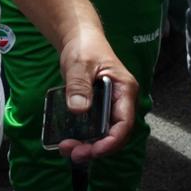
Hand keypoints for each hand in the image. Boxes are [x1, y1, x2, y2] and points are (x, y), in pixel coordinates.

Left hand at [54, 26, 137, 163]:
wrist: (79, 38)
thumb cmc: (85, 46)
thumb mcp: (80, 64)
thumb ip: (79, 85)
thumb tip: (78, 109)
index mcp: (125, 91)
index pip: (125, 124)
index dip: (110, 142)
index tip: (92, 150)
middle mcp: (121, 102)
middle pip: (115, 134)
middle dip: (96, 148)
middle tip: (73, 153)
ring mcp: (110, 105)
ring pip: (104, 133)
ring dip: (87, 145)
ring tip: (66, 148)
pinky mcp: (98, 107)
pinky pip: (94, 127)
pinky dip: (82, 136)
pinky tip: (67, 139)